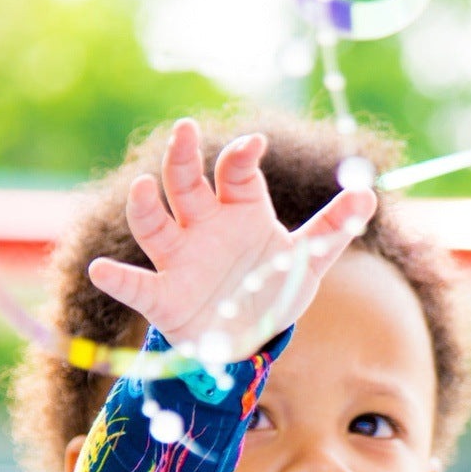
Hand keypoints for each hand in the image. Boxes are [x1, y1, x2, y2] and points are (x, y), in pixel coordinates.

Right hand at [87, 119, 376, 355]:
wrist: (246, 339)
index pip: (235, 173)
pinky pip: (136, 284)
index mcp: (239, 210)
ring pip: (155, 225)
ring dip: (146, 207)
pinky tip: (102, 269)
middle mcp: (203, 226)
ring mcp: (179, 259)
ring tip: (141, 189)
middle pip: (186, 184)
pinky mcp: (163, 295)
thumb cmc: (271, 288)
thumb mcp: (307, 260)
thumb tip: (368, 193)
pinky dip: (117, 278)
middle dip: (183, 158)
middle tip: (184, 132)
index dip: (241, 157)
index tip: (253, 147)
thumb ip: (333, 227)